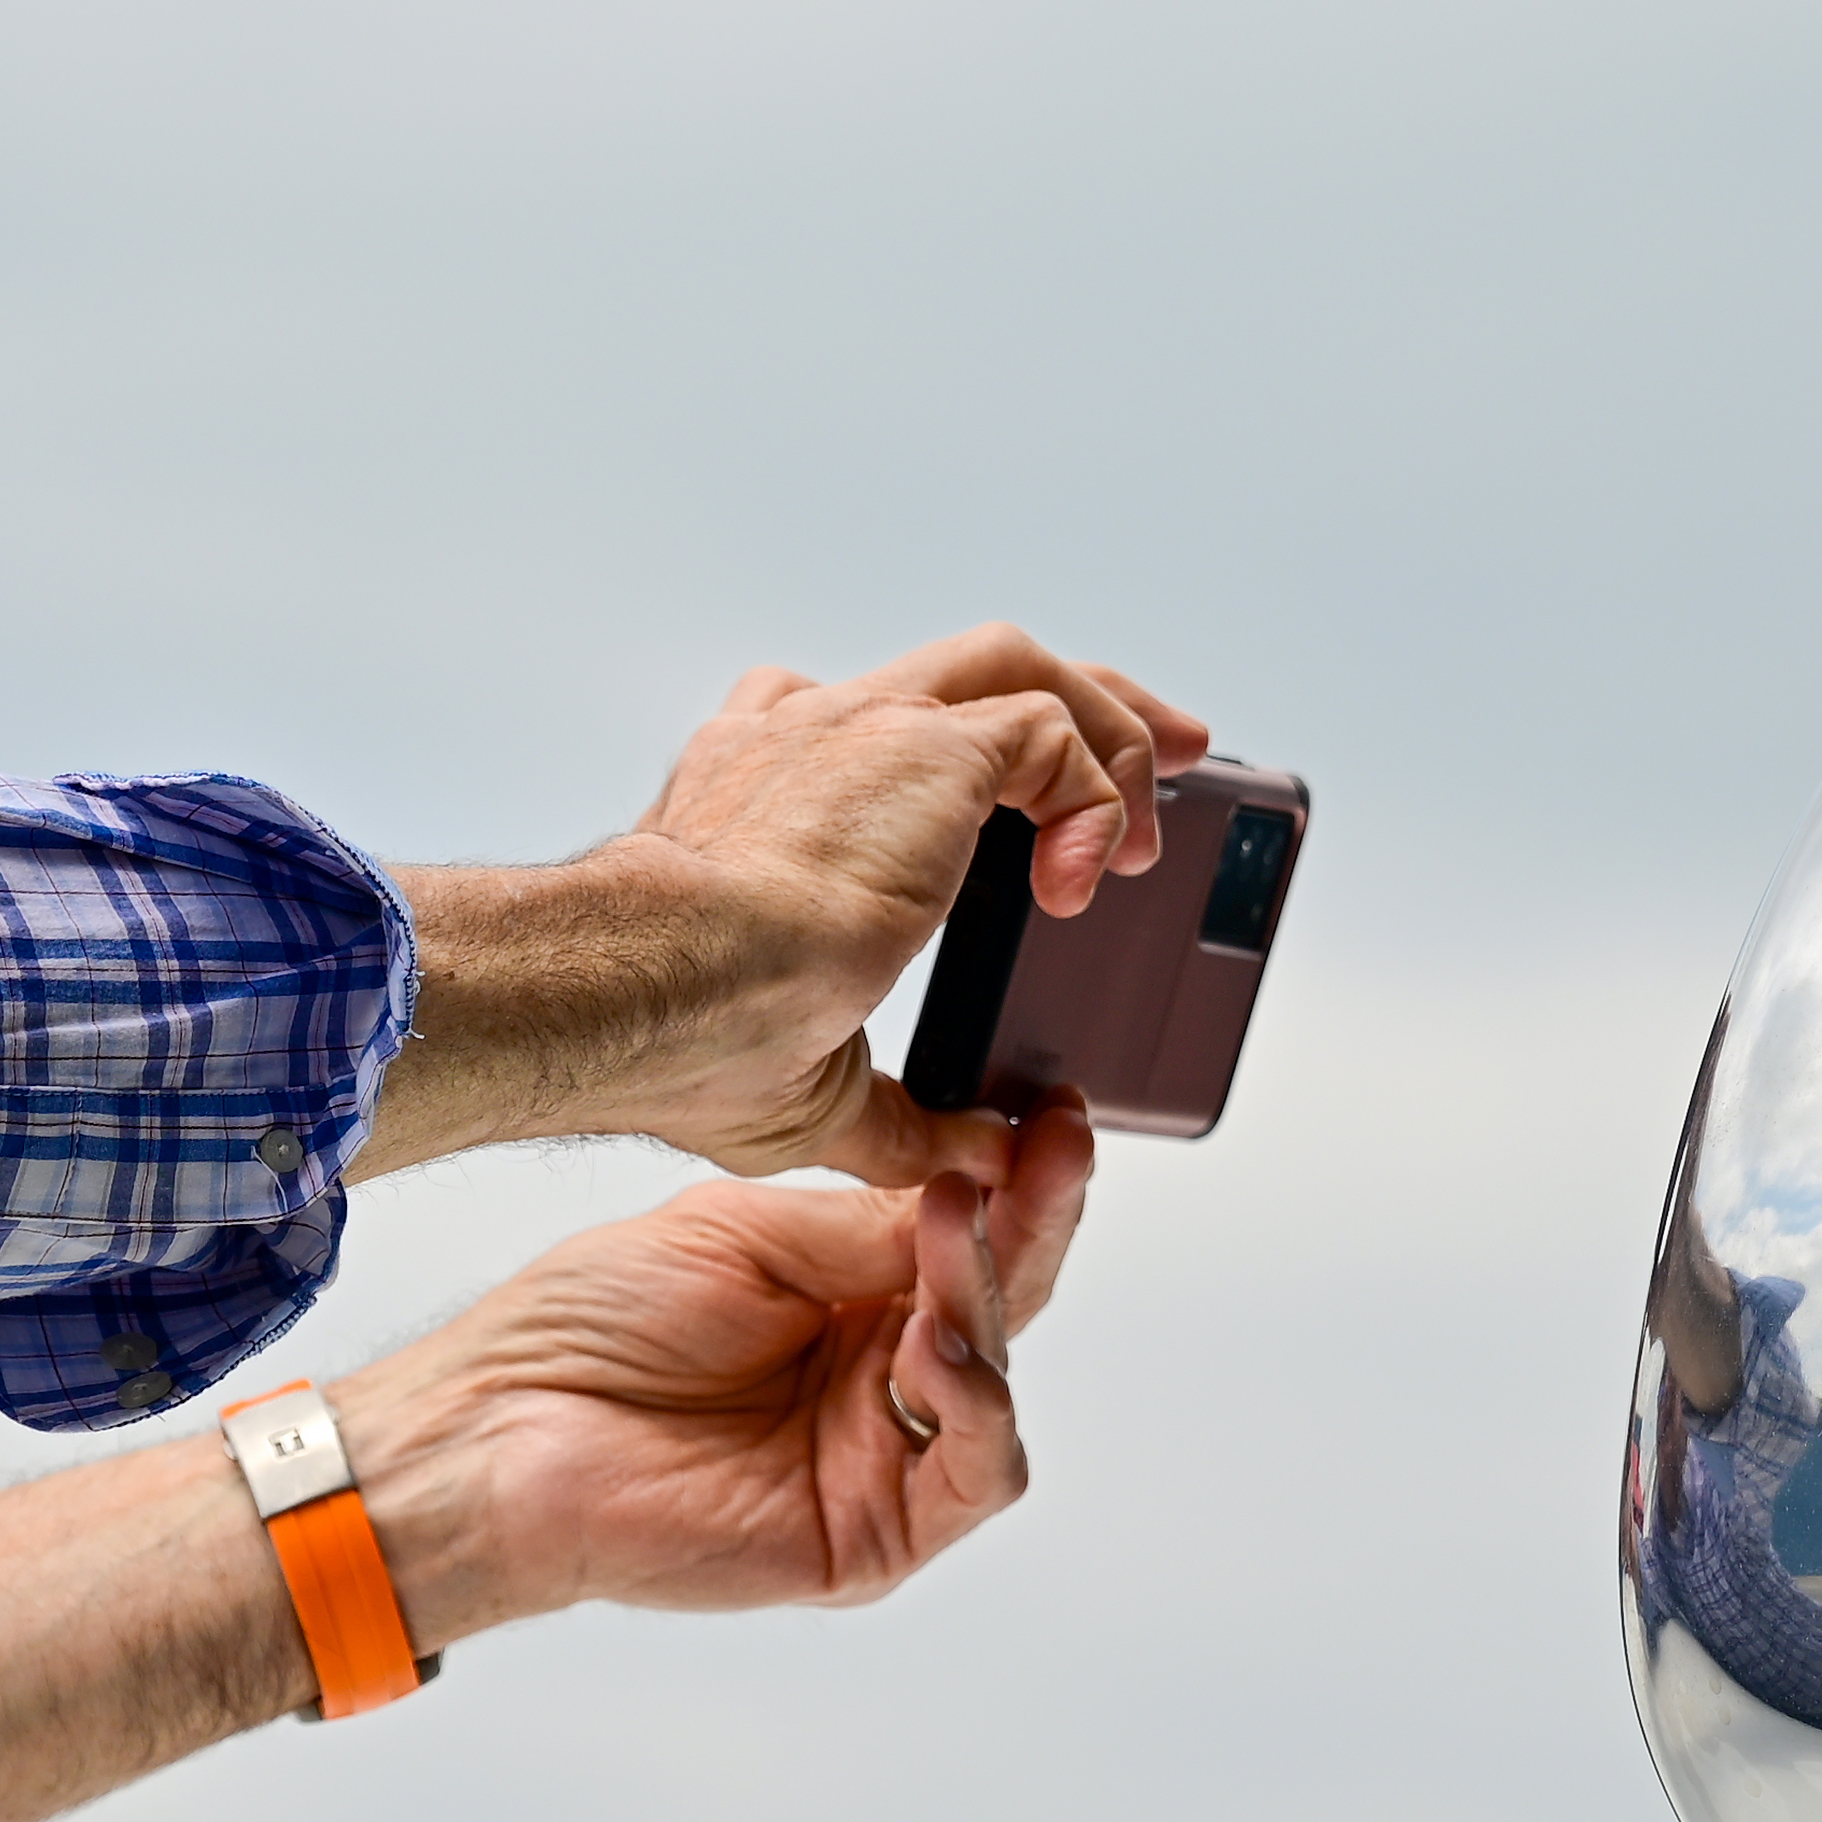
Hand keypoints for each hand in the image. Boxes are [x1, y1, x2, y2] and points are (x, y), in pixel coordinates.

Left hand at [349, 1090, 1099, 1636]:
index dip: (1018, 1181)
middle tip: (1052, 1150)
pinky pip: (974, 1475)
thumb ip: (866, 1224)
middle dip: (1032, 1221)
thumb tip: (977, 1187)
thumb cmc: (585, 1327)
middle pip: (1002, 1305)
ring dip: (991, 1300)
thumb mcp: (742, 1231)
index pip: (965, 1240)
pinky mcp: (872, 1538)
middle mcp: (871, 1380)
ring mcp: (877, 1461)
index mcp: (843, 1300)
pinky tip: (934, 1344)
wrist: (500, 1425)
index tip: (1056, 1114)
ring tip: (953, 1230)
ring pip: (996, 1384)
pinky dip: (978, 1406)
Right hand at [367, 628, 1206, 1190]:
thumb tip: (977, 1152)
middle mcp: (800, 739)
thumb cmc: (681, 1042)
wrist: (653, 989)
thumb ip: (903, 1120)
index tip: (1000, 814)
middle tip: (1153, 753)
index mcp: (746, 799)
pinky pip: (1050, 734)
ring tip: (1168, 783)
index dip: (935, 752)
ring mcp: (861, 728)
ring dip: (1103, 723)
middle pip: (959, 672)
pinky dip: (1092, 797)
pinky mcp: (926, 747)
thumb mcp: (811, 1099)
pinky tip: (1090, 881)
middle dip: (1068, 699)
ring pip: (1013, 669)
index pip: (843, 724)